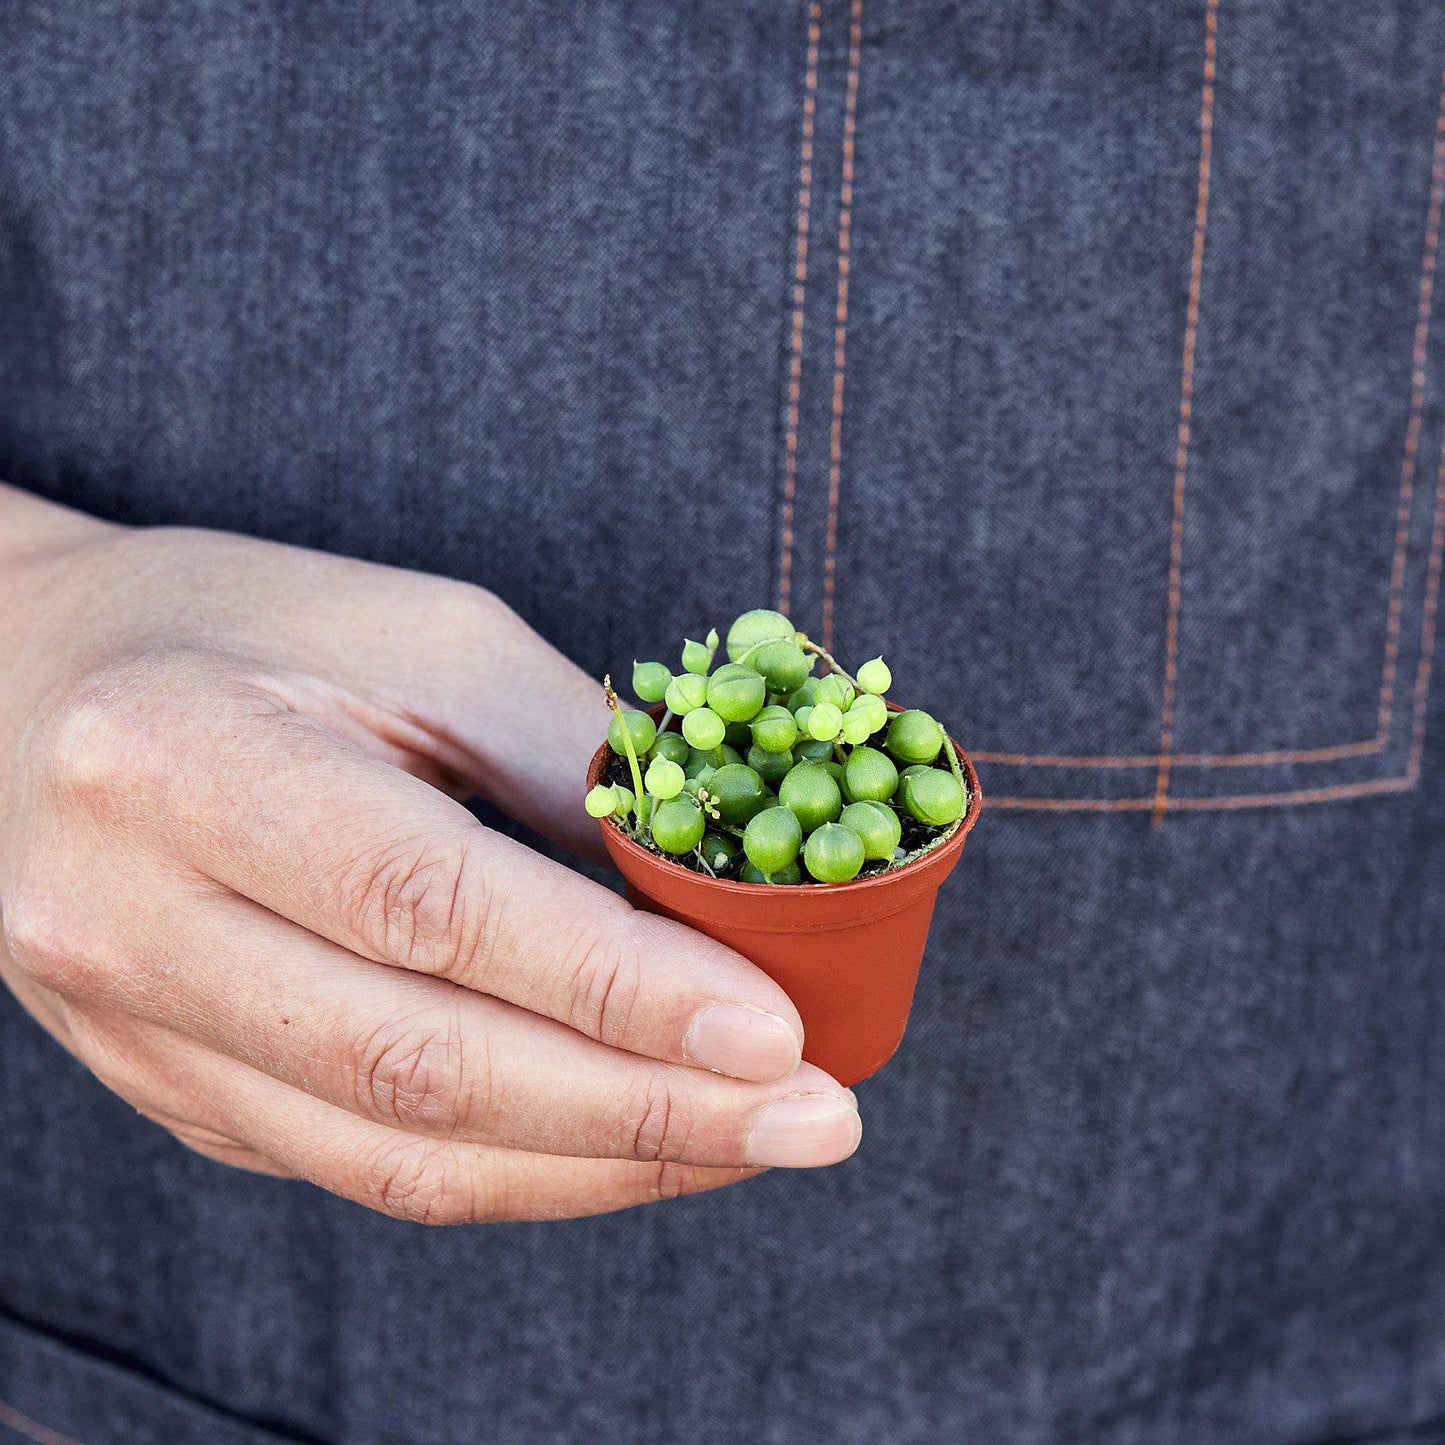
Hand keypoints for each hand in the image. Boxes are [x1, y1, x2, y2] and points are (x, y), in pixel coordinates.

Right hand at [0, 485, 860, 1221]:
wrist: (33, 684)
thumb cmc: (245, 627)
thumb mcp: (417, 636)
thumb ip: (566, 756)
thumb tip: (721, 891)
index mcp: (182, 762)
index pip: (431, 908)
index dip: (617, 987)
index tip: (778, 1033)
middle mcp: (130, 919)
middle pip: (421, 1065)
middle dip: (645, 1110)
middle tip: (816, 1120)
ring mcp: (134, 1028)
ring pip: (396, 1153)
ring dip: (599, 1164)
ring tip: (752, 1144)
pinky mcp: (169, 1086)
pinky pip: (360, 1164)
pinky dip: (518, 1169)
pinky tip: (631, 1143)